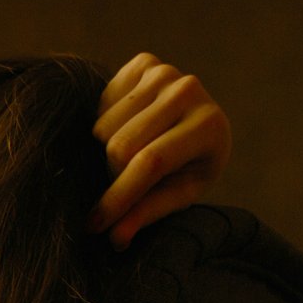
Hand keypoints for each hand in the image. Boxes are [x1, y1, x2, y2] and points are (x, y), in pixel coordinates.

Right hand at [88, 52, 231, 250]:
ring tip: (129, 156)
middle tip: (123, 184)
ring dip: (107, 150)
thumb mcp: (177, 195)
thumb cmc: (189, 167)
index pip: (150, 162)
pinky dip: (106, 122)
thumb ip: (148, 214)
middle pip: (120, 145)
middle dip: (113, 175)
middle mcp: (189, 90)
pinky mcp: (145, 63)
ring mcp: (166, 72)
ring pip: (103, 127)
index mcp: (208, 125)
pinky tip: (128, 127)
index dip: (118, 197)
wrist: (196, 123)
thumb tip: (115, 239)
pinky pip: (101, 102)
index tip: (94, 226)